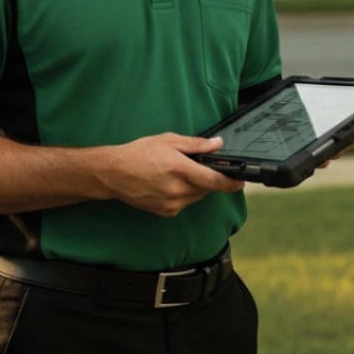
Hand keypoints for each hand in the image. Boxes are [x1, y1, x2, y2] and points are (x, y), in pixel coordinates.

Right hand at [106, 132, 243, 217]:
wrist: (113, 174)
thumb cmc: (137, 153)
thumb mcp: (167, 141)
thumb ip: (194, 144)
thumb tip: (217, 144)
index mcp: (179, 168)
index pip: (214, 180)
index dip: (231, 182)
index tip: (240, 180)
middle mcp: (177, 189)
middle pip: (206, 188)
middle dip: (207, 179)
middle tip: (194, 167)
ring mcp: (172, 203)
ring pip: (196, 197)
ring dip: (195, 187)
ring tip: (176, 174)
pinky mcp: (166, 212)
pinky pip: (184, 203)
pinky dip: (183, 195)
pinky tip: (167, 184)